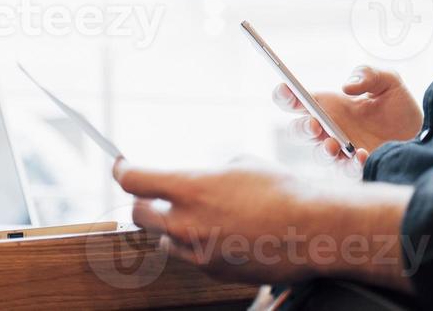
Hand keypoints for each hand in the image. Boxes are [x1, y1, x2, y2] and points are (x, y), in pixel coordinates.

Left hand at [113, 157, 414, 290]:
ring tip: (207, 214)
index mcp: (191, 188)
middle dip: (146, 202)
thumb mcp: (242, 163)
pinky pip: (190, 254)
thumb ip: (207, 172)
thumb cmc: (281, 190)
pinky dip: (199, 242)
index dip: (123, 170)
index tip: (122, 166)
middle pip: (139, 214)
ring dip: (175, 226)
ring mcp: (196, 250)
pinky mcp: (210, 270)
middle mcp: (186, 222)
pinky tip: (227, 231)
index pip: (135, 180)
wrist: (310, 230)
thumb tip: (195, 178)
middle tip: (159, 194)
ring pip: (164, 238)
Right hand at [273, 66, 421, 165]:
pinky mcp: (356, 168)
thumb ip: (368, 75)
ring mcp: (340, 151)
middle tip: (314, 124)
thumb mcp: (388, 82)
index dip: (285, 95)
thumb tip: (347, 86)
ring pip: (319, 154)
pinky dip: (351, 164)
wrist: (422, 134)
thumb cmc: (398, 107)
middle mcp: (329, 129)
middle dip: (301, 128)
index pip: (297, 101)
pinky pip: (346, 171)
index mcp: (329, 105)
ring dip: (323, 151)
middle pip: (299, 130)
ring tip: (334, 145)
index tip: (288, 90)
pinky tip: (362, 156)